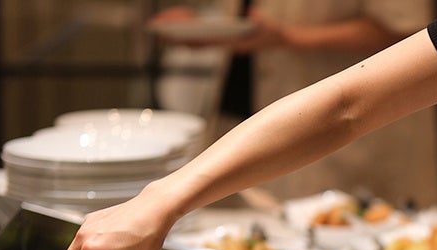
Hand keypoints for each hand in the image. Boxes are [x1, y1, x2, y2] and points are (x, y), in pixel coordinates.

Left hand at [151, 7, 284, 52]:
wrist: (281, 40)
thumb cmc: (274, 33)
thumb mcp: (271, 26)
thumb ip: (262, 21)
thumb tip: (252, 15)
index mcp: (233, 46)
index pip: (206, 42)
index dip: (188, 38)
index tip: (173, 35)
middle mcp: (224, 47)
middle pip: (195, 42)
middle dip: (175, 35)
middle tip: (156, 27)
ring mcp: (223, 44)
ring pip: (196, 40)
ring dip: (179, 34)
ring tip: (161, 26)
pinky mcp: (223, 39)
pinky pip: (201, 36)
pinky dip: (189, 31)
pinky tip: (180, 22)